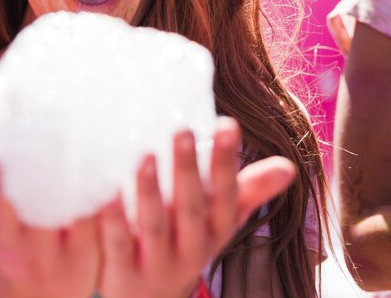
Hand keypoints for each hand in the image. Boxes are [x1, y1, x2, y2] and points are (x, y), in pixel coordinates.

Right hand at [0, 69, 98, 297]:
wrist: (41, 297)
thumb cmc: (6, 235)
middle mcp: (5, 230)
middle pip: (1, 174)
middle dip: (1, 126)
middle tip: (8, 77)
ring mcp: (43, 244)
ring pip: (46, 194)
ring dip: (54, 152)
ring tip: (63, 102)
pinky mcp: (80, 252)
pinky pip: (87, 214)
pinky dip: (95, 184)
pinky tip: (106, 145)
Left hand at [97, 117, 295, 297]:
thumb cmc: (185, 242)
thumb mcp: (219, 222)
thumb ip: (246, 192)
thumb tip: (288, 167)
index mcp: (214, 231)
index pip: (226, 195)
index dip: (227, 162)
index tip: (227, 123)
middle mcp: (191, 249)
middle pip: (191, 208)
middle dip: (188, 170)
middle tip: (182, 130)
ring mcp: (156, 263)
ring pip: (154, 226)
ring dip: (150, 192)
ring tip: (146, 155)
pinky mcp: (122, 271)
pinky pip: (117, 243)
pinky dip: (112, 220)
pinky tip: (107, 194)